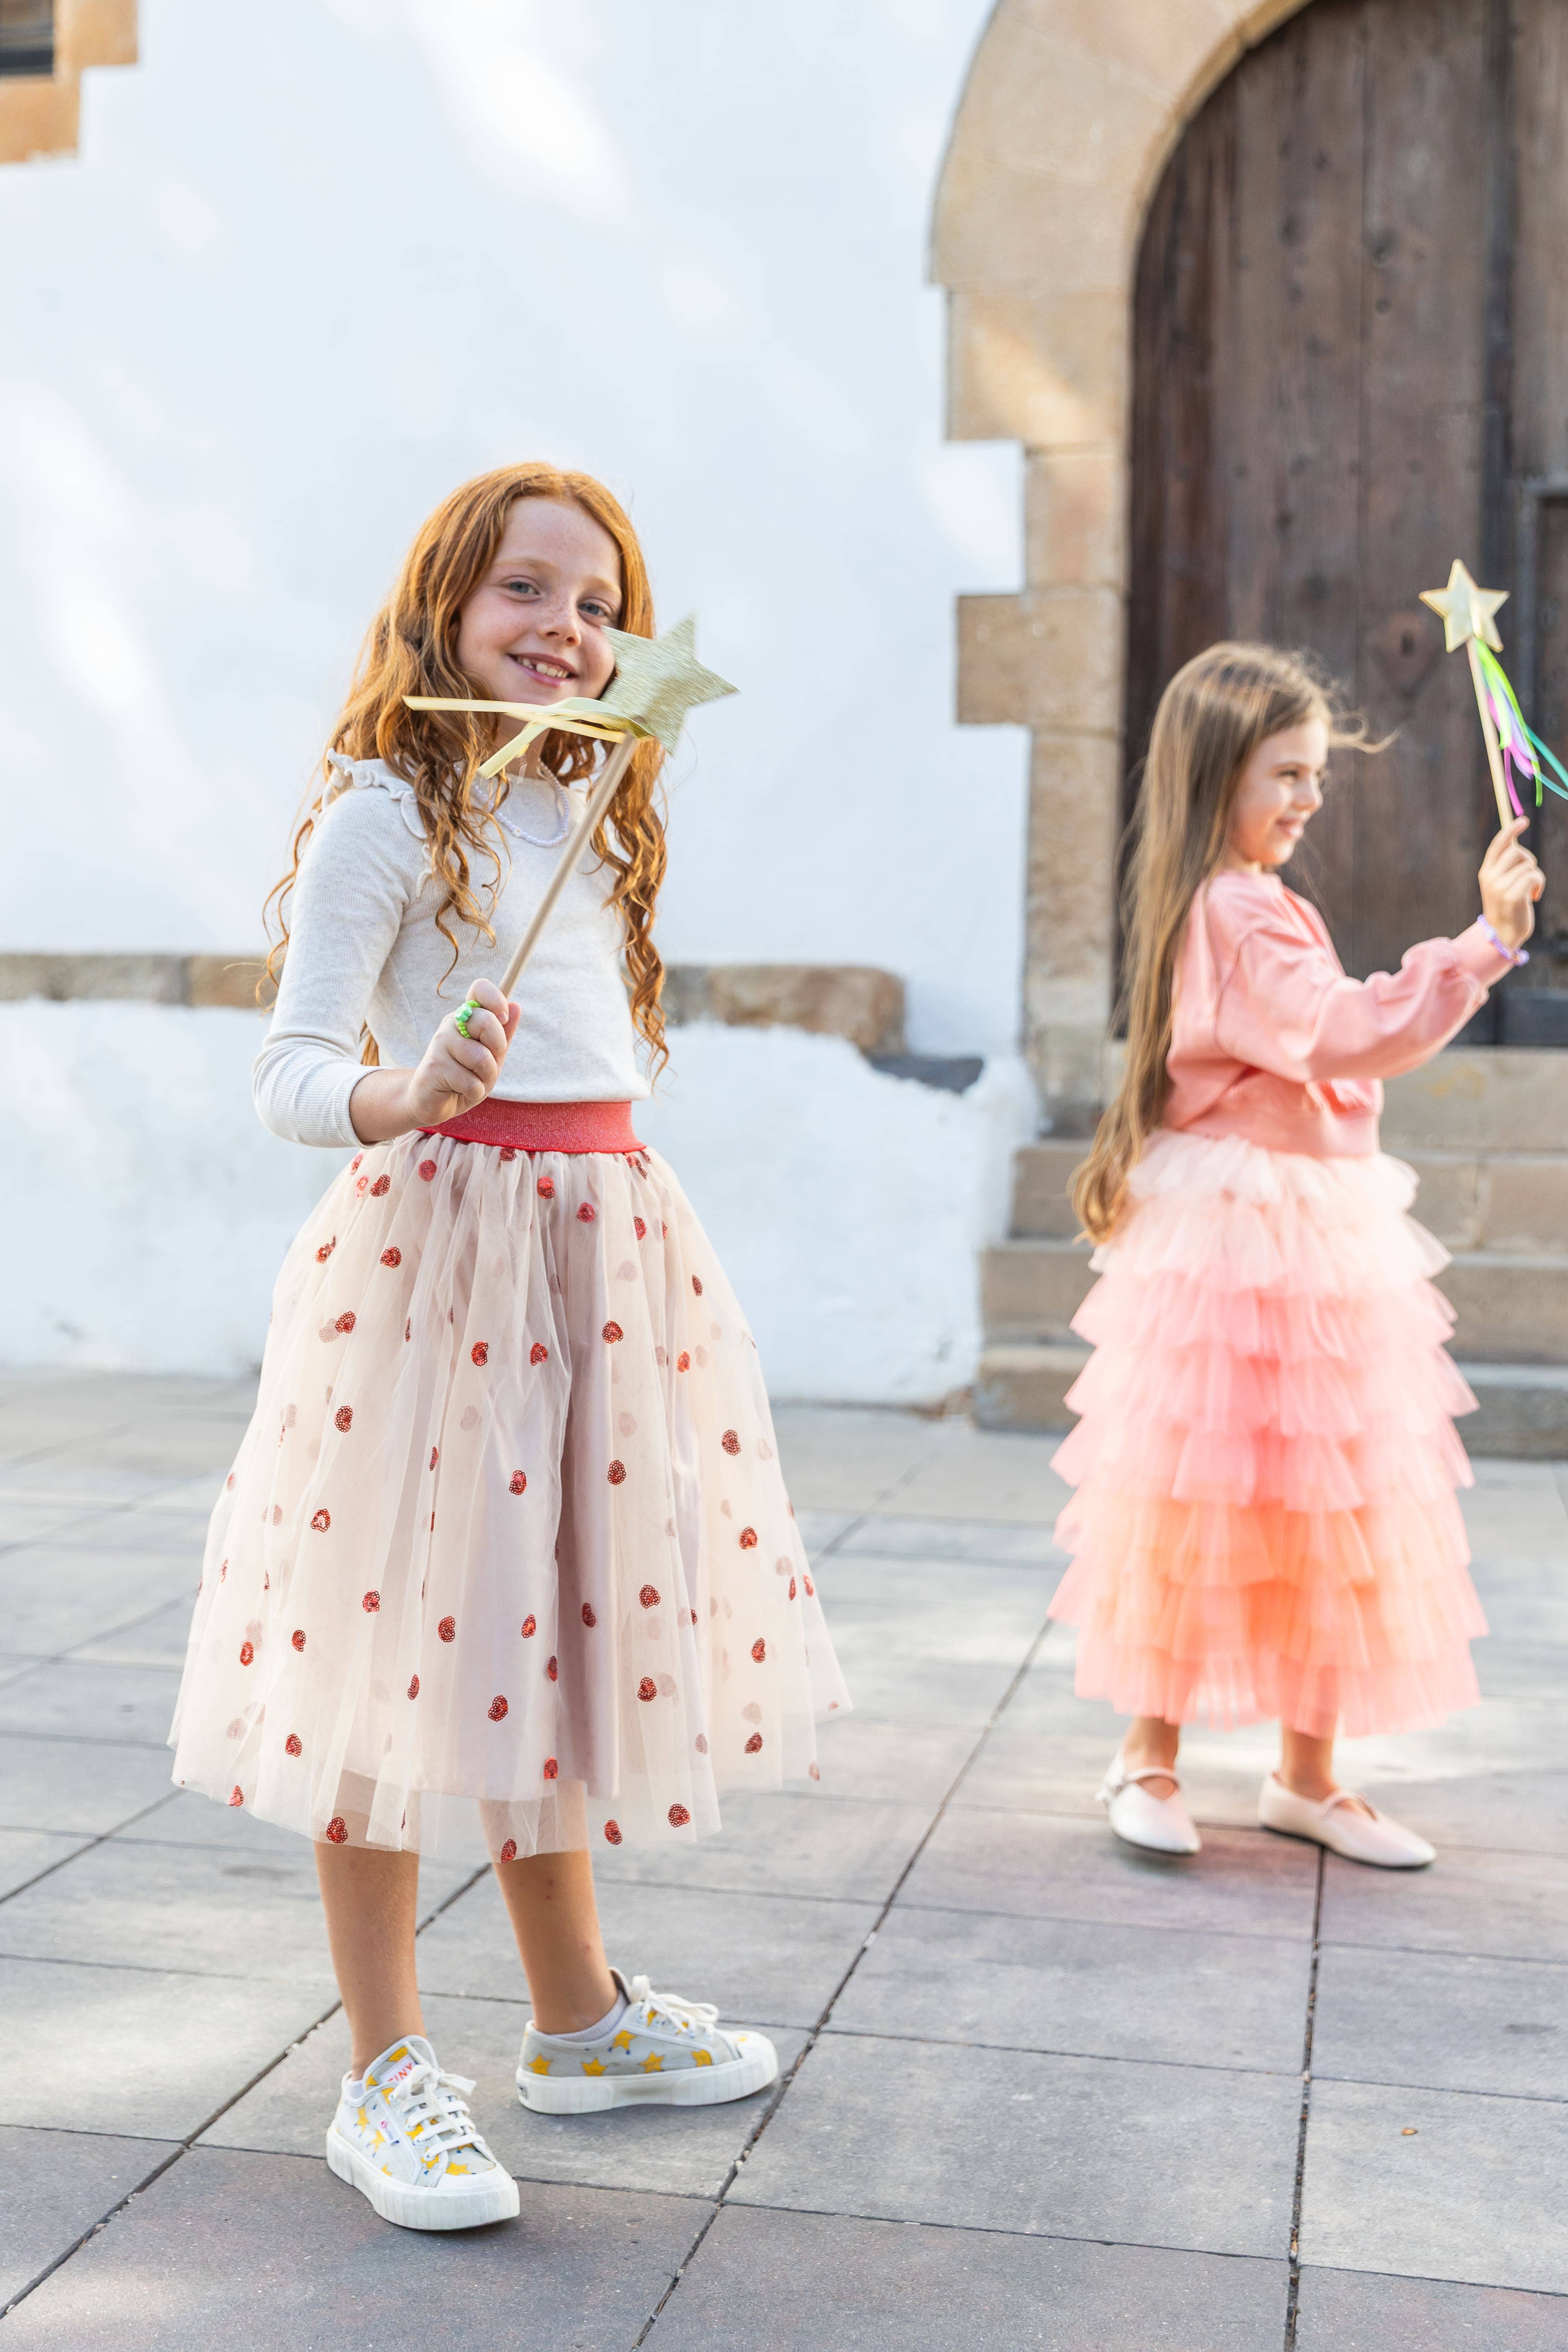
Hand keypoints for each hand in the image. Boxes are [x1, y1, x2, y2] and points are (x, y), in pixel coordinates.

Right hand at [403, 979, 519, 1128]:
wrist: (434, 1102)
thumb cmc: (465, 1076)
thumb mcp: (491, 1057)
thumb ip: (503, 1035)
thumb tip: (516, 1006)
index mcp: (467, 1016)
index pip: (479, 989)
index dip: (496, 999)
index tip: (503, 1018)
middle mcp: (451, 1024)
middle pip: (486, 1021)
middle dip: (497, 1049)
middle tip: (487, 1063)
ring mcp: (440, 1043)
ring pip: (481, 1058)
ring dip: (485, 1077)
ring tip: (471, 1080)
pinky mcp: (434, 1066)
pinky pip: (470, 1082)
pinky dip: (473, 1092)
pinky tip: (459, 1090)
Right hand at [1478, 816, 1543, 951]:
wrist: (1503, 934)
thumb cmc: (1507, 906)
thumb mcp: (1501, 884)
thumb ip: (1506, 866)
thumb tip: (1515, 842)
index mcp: (1486, 872)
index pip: (1498, 844)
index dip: (1511, 830)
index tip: (1524, 820)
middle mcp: (1490, 878)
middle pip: (1516, 851)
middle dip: (1528, 860)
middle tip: (1529, 874)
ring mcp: (1500, 887)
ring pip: (1528, 865)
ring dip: (1536, 876)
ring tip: (1531, 890)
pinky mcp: (1512, 896)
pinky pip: (1533, 876)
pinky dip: (1539, 884)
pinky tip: (1534, 896)